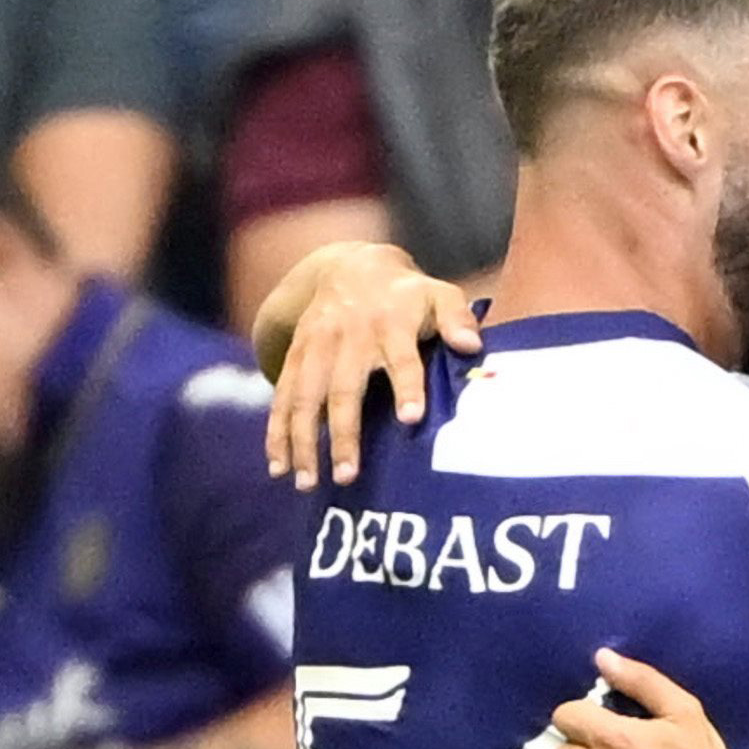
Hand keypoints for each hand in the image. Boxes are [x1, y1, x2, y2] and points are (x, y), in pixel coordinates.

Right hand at [258, 242, 479, 489]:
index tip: (411, 418)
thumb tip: (472, 346)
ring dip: (304, 441)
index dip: (408, 387)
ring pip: (306, 397)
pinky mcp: (295, 355)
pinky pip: (283, 396)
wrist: (348, 267)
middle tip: (347, 475)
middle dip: (344, 433)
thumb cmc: (405, 294)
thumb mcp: (438, 294)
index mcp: (391, 324)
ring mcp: (317, 346)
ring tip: (308, 482)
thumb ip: (457, 319)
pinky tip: (278, 467)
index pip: (402, 359)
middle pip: (344, 388)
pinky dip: (277, 432)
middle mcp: (350, 337)